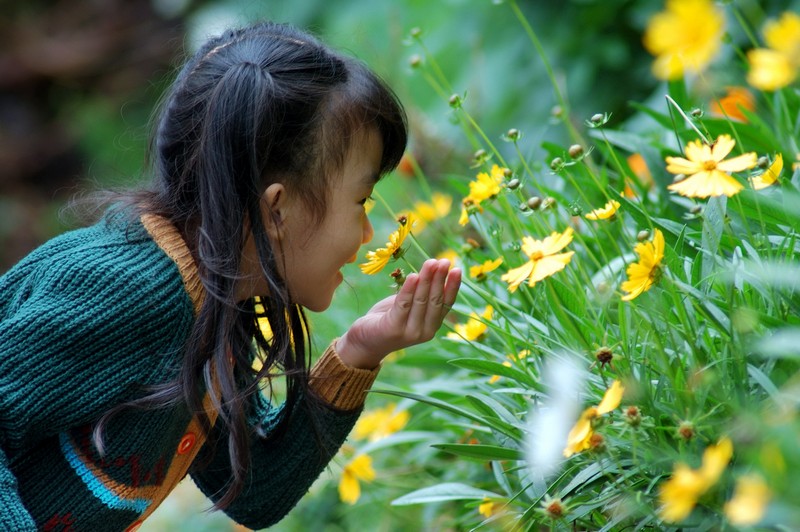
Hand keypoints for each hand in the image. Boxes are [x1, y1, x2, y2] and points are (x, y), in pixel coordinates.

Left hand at [336, 259, 461, 368]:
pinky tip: (413, 275)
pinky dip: (408, 289)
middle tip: (443, 261)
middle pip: (435, 301)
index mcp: (432, 325)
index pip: (446, 304)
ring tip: (431, 262)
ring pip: (421, 301)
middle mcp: (425, 332)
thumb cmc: (389, 319)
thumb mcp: (409, 307)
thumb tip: (436, 271)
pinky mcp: (393, 329)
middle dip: (440, 279)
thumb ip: (422, 295)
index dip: (453, 286)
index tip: (457, 269)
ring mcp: (410, 332)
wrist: (365, 341)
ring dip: (427, 279)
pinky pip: (403, 305)